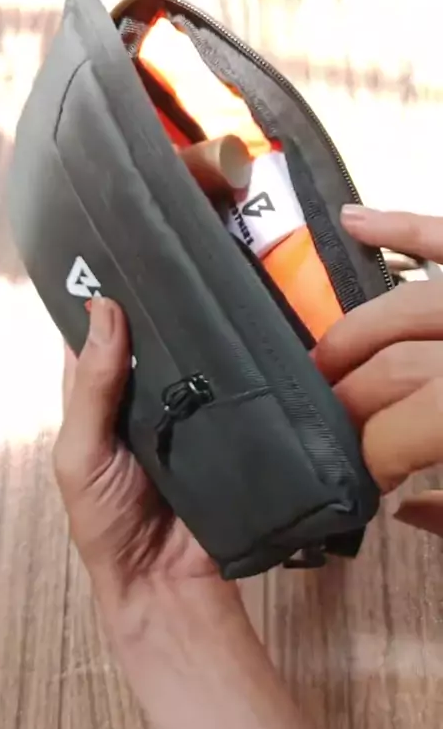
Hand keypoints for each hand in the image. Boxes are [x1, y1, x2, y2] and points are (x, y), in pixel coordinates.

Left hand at [54, 300, 331, 728]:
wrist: (167, 580)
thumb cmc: (107, 521)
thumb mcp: (81, 453)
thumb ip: (91, 389)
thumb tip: (103, 310)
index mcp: (93, 398)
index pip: (95, 335)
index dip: (104, 298)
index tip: (128, 252)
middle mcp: (137, 397)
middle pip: (147, 340)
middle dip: (161, 306)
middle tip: (184, 259)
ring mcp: (181, 409)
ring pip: (189, 358)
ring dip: (200, 332)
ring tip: (220, 284)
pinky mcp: (219, 425)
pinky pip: (225, 388)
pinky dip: (233, 365)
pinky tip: (249, 336)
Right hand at [314, 206, 442, 534]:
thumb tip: (403, 507)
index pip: (396, 430)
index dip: (368, 458)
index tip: (365, 478)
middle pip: (390, 366)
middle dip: (350, 401)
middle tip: (333, 424)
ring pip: (404, 303)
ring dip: (355, 331)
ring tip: (324, 360)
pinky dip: (402, 227)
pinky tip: (352, 221)